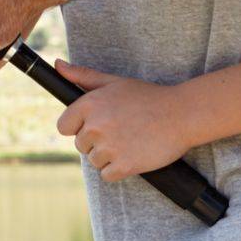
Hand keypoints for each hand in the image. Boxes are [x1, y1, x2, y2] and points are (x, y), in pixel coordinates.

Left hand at [54, 60, 192, 180]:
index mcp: (90, 104)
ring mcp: (110, 147)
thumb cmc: (147, 97)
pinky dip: (119, 170)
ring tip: (129, 141)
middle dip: (96, 141)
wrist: (181, 115)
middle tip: (120, 130)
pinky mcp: (124, 165)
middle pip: (80, 145)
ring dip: (108, 156)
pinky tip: (133, 155)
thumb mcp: (114, 82)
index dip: (78, 127)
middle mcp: (96, 126)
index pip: (64, 126)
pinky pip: (107, 175)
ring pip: (94, 161)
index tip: (94, 125)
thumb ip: (83, 75)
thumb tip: (58, 65)